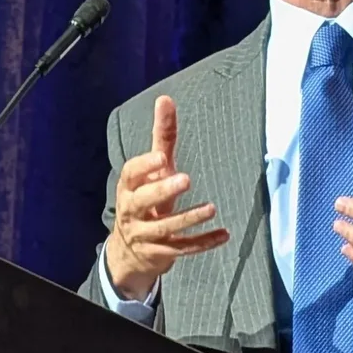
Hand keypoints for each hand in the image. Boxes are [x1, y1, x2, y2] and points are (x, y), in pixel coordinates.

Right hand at [105, 96, 228, 299]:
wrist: (129, 252)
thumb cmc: (145, 200)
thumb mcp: (152, 171)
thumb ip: (162, 138)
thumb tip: (166, 99)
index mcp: (128, 188)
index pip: (130, 175)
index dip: (144, 166)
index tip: (161, 157)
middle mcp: (133, 212)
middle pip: (144, 201)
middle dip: (163, 191)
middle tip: (186, 179)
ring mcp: (146, 235)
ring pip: (166, 229)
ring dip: (189, 218)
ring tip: (211, 208)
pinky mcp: (162, 254)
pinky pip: (183, 249)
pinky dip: (203, 243)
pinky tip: (223, 235)